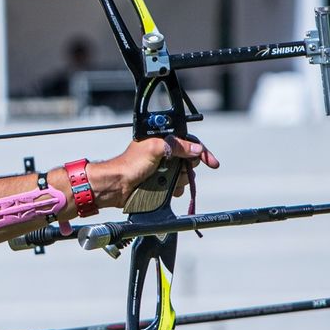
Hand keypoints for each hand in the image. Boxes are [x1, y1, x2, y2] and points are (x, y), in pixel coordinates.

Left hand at [89, 136, 219, 209]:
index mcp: (162, 140)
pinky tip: (167, 189)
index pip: (189, 142)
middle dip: (187, 168)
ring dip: (180, 179)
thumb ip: (176, 146)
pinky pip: (177, 186)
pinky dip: (175, 188)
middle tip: (179, 171)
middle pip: (189, 160)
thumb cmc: (130, 164)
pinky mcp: (161, 182)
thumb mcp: (154, 149)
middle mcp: (164, 152)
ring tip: (167, 180)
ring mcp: (163, 168)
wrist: (117, 186)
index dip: (201, 152)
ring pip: (184, 175)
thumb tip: (196, 149)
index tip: (212, 163)